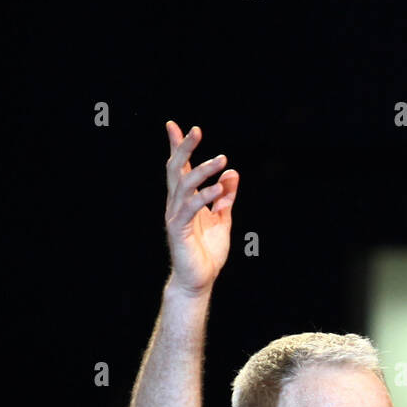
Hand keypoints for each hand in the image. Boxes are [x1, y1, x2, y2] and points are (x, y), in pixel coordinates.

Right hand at [164, 121, 239, 294]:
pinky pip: (190, 208)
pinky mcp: (178, 230)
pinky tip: (218, 188)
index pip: (179, 169)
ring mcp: (176, 216)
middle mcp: (176, 204)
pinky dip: (204, 196)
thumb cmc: (207, 252)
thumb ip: (225, 197)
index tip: (174, 125)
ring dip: (203, 170)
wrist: (199, 281)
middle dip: (184, 148)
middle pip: (175, 170)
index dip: (177, 147)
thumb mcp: (222, 219)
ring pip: (184, 185)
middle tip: (196, 130)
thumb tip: (232, 173)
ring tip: (222, 160)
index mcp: (185, 200)